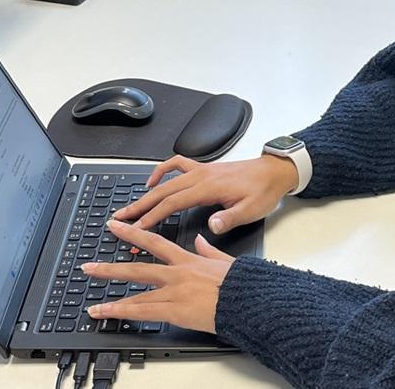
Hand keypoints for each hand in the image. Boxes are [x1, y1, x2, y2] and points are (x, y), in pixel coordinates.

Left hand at [82, 219, 232, 333]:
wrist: (249, 300)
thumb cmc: (241, 284)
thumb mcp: (224, 261)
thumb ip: (208, 250)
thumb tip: (201, 241)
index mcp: (188, 260)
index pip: (154, 242)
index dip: (133, 232)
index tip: (116, 227)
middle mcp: (176, 274)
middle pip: (137, 268)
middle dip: (110, 268)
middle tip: (89, 267)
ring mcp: (174, 293)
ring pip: (136, 295)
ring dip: (112, 300)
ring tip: (94, 304)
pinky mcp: (175, 311)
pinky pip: (143, 312)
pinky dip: (123, 313)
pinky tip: (108, 314)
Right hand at [114, 154, 297, 234]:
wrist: (274, 172)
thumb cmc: (264, 191)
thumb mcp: (251, 210)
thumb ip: (229, 218)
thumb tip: (211, 225)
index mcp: (209, 188)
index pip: (172, 204)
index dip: (152, 217)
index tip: (137, 230)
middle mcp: (200, 176)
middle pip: (162, 192)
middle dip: (139, 206)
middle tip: (120, 219)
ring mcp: (201, 170)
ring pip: (166, 181)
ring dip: (146, 193)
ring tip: (130, 206)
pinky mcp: (204, 169)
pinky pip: (176, 165)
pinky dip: (161, 171)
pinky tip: (153, 181)